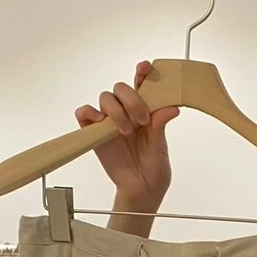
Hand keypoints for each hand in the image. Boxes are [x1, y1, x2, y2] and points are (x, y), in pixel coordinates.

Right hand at [75, 61, 178, 209]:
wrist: (142, 189)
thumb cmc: (153, 167)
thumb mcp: (160, 145)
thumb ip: (161, 124)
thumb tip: (172, 107)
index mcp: (144, 110)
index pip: (141, 85)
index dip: (142, 72)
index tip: (146, 67)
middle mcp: (125, 112)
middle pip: (120, 88)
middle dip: (132, 99)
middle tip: (142, 119)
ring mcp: (109, 121)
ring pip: (105, 98)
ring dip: (116, 111)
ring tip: (127, 130)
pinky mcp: (94, 133)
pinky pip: (84, 113)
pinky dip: (89, 113)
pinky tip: (101, 122)